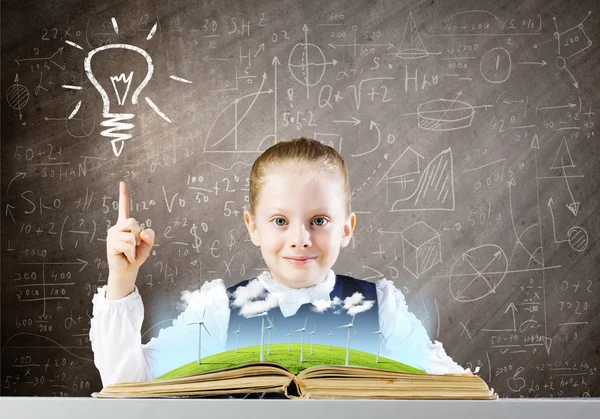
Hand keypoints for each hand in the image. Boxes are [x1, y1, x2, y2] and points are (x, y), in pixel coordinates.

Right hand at [105, 181, 154, 298]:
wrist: (127, 271)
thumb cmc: (136, 257)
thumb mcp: (147, 246)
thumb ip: (149, 237)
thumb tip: (145, 231)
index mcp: (125, 225)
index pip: (124, 207)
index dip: (123, 195)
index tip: (122, 182)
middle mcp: (117, 227)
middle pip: (133, 222)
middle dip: (139, 235)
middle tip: (134, 246)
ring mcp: (112, 235)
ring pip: (132, 235)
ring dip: (135, 246)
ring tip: (130, 253)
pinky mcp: (111, 243)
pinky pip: (128, 244)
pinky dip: (132, 253)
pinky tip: (127, 257)